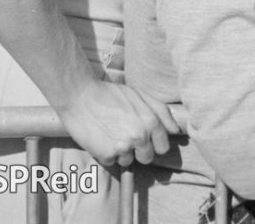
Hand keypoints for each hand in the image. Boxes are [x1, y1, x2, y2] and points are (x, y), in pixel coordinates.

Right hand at [56, 79, 178, 166]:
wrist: (78, 94)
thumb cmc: (108, 93)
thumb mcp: (138, 94)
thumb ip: (160, 111)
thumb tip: (175, 130)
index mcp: (151, 121)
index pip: (163, 147)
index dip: (152, 142)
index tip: (140, 135)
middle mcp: (140, 136)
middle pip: (147, 158)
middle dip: (137, 150)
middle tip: (122, 133)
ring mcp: (124, 147)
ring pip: (128, 161)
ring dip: (119, 151)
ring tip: (108, 132)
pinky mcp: (107, 154)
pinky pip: (111, 162)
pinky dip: (105, 153)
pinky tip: (99, 136)